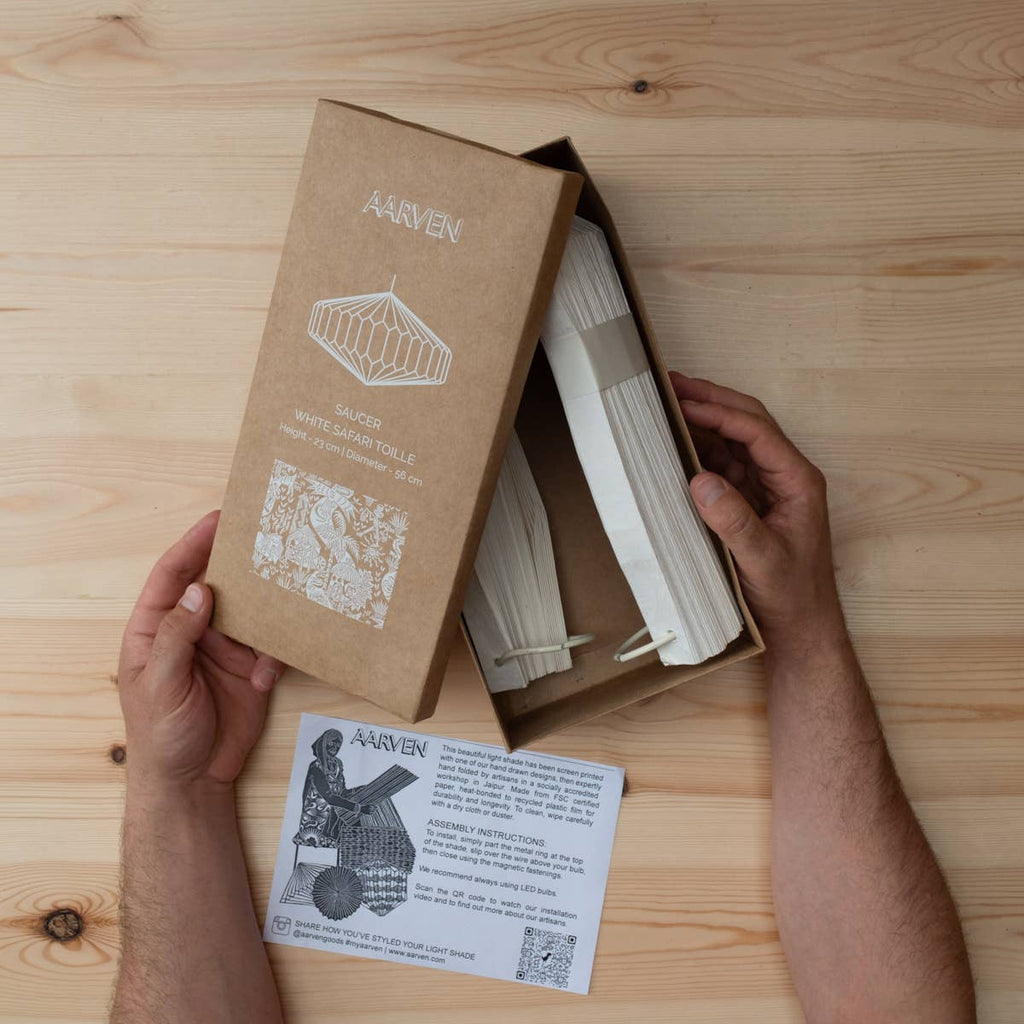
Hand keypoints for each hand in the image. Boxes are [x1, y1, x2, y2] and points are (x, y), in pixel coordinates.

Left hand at [118, 511, 285, 790]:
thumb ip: (178, 636)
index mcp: (156, 628)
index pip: (173, 576)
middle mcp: (192, 631)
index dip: (194, 545)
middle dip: (241, 565)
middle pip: (218, 584)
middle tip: (268, 539)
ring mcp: (223, 648)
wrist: (193, 782)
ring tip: (285, 598)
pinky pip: (271, 647)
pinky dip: (275, 658)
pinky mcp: (251, 668)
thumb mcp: (160, 684)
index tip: (219, 519)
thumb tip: (200, 591)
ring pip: (251, 611)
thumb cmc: (160, 735)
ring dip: (267, 609)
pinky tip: (266, 677)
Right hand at [671, 373, 845, 653]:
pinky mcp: (747, 505)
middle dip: (709, 401)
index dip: (718, 411)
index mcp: (797, 481)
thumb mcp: (763, 561)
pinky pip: (720, 468)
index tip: (682, 401)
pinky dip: (696, 452)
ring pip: (730, 442)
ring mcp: (764, 489)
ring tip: (664, 405)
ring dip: (700, 422)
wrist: (799, 631)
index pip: (756, 431)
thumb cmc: (791, 597)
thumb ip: (734, 522)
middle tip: (669, 383)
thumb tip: (700, 480)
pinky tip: (672, 445)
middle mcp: (782, 477)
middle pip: (745, 424)